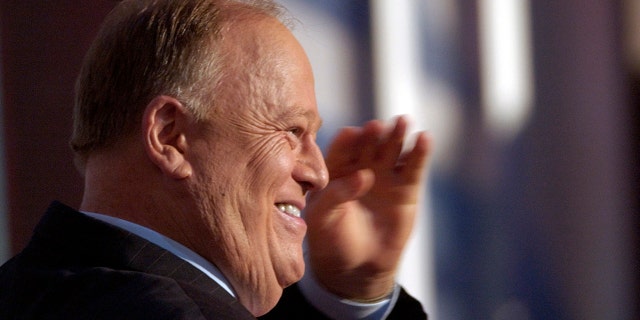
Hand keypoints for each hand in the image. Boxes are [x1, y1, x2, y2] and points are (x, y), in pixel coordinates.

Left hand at [304, 116, 430, 300]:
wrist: (355, 266)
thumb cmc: (330, 239)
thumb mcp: (323, 217)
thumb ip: (336, 195)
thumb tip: (363, 176)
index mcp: (335, 169)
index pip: (341, 149)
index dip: (347, 141)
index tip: (352, 134)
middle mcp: (361, 166)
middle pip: (369, 144)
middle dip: (373, 134)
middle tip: (377, 126)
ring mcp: (384, 175)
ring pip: (392, 150)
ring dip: (398, 135)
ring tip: (403, 122)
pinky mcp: (406, 187)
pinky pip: (413, 167)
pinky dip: (420, 153)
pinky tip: (425, 139)